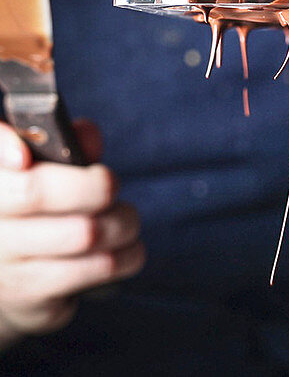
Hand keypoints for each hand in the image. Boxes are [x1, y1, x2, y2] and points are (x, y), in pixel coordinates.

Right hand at [0, 121, 144, 350]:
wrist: (12, 281)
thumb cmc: (36, 213)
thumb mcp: (46, 172)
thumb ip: (65, 146)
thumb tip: (87, 138)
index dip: (2, 148)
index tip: (23, 158)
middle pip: (37, 192)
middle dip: (95, 184)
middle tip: (112, 190)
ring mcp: (2, 267)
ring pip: (81, 233)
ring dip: (122, 223)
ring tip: (125, 221)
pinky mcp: (30, 299)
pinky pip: (97, 270)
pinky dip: (127, 255)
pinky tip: (124, 250)